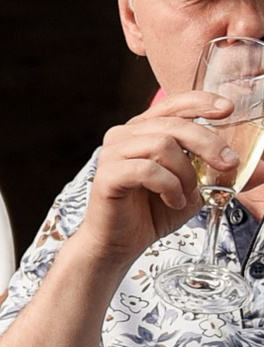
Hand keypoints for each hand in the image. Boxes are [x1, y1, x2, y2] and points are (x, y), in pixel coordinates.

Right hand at [71, 98, 212, 275]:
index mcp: (143, 131)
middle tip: (227, 164)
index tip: (227, 109)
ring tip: (186, 195)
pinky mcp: (107, 175)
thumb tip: (239, 161)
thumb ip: (206, 169)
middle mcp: (124, 136)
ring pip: (162, 145)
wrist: (120, 244)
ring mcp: (112, 153)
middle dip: (207, 143)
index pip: (172, 104)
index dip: (201, 102)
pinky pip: (147, 170)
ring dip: (185, 173)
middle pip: (173, 125)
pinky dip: (169, 187)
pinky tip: (172, 201)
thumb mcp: (190, 185)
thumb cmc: (151, 213)